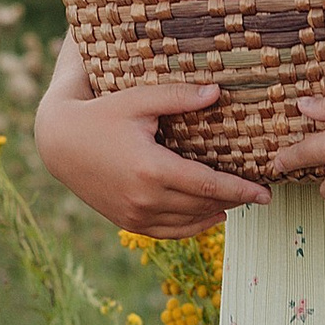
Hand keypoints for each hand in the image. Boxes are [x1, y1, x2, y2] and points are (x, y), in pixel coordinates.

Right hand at [33, 39, 267, 228]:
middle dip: (235, 201)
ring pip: (188, 222)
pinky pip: (168, 232)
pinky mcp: (127, 221)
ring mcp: (134, 215)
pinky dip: (193, 226)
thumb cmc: (101, 114)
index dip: (241, 190)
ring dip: (217, 214)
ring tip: (239, 203)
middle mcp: (145, 198)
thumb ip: (179, 97)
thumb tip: (217, 93)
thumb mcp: (139, 100)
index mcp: (152, 169)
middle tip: (261, 196)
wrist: (59, 143)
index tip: (266, 193)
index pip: (209, 185)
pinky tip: (211, 217)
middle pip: (204, 206)